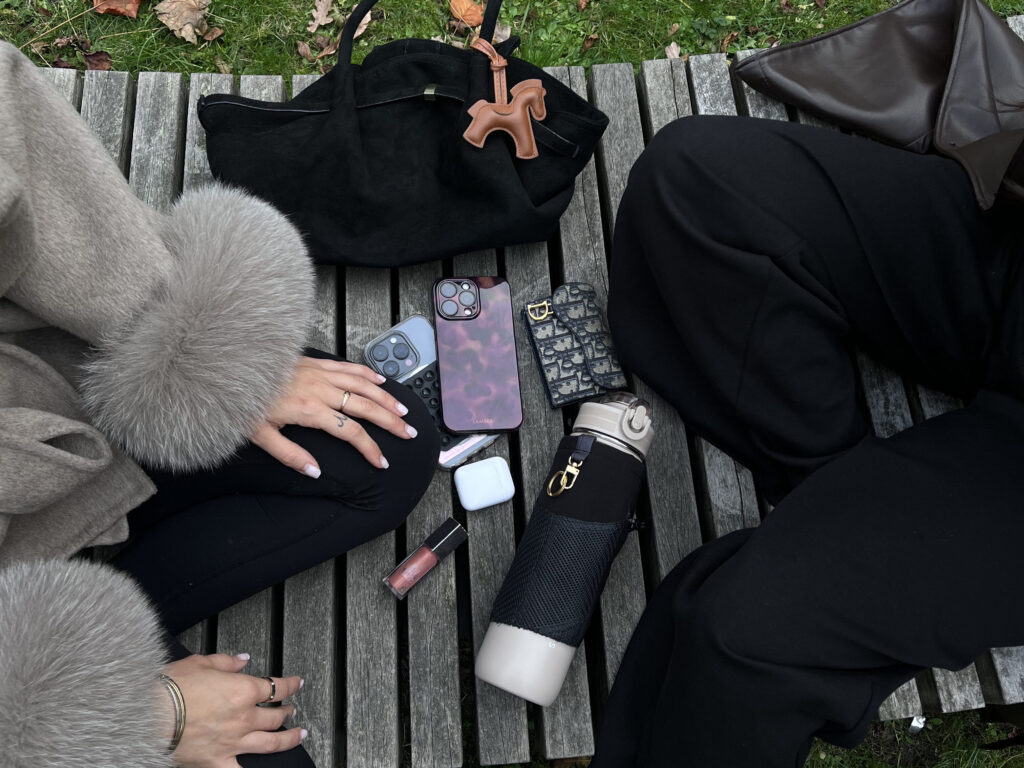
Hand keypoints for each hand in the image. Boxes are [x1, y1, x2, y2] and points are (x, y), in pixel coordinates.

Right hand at [162, 653, 304, 767]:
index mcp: (243, 690)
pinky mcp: (217, 762)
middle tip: (291, 710)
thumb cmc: (170, 688)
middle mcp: (243, 717)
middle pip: (276, 715)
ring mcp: (232, 742)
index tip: (296, 683)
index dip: (291, 684)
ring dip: (288, 738)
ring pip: (271, 743)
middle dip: (287, 711)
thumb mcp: (201, 663)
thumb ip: (227, 662)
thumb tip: (242, 661)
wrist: (145, 715)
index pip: (277, 687)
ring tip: (298, 734)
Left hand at [252, 356, 416, 473]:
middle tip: (408, 433)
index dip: (370, 448)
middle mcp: (320, 389)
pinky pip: (348, 366)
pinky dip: (367, 373)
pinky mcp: (315, 362)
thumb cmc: (242, 402)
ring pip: (362, 385)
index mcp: (309, 410)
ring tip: (402, 410)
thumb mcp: (260, 436)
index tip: (381, 461)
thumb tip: (315, 472)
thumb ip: (290, 455)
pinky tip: (379, 380)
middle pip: (365, 406)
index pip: (351, 432)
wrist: (230, 366)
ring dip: (385, 397)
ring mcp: (319, 373)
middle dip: (390, 422)